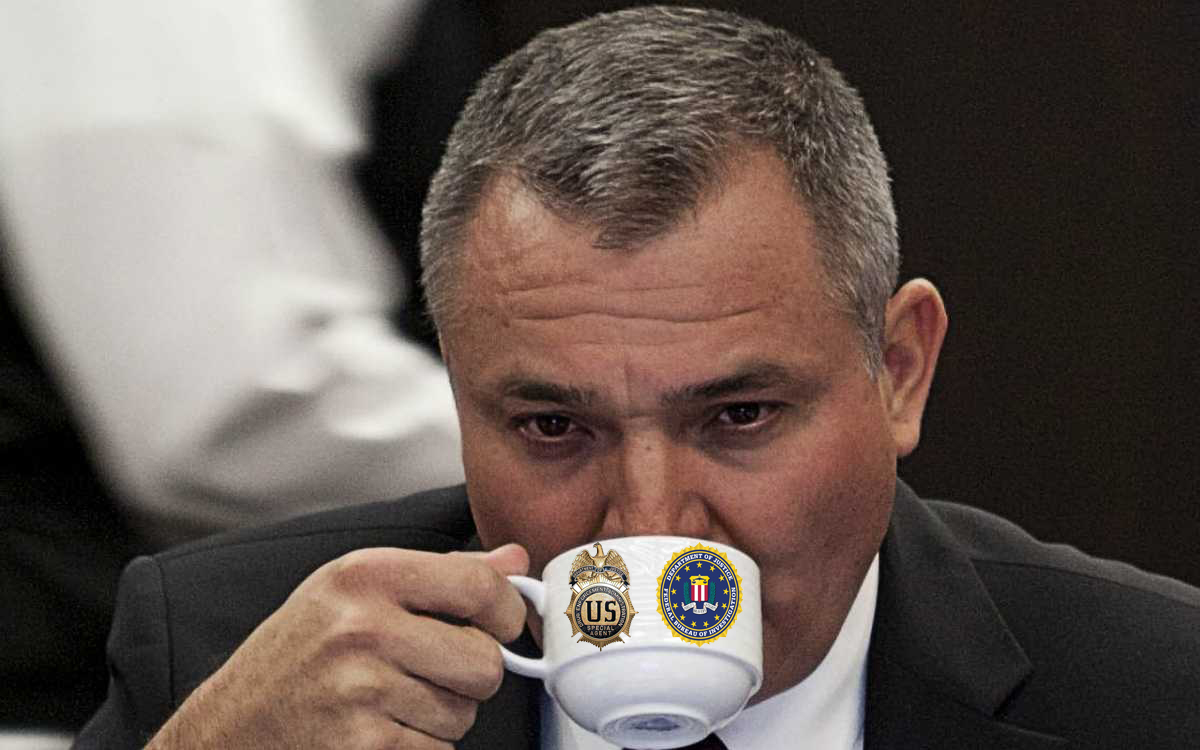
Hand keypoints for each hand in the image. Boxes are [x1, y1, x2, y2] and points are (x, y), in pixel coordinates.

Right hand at [146, 543, 528, 748]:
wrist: (227, 729)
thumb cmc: (295, 656)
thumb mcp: (353, 592)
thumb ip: (440, 574)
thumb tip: (513, 562)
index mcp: (365, 576)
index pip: (479, 587)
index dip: (508, 612)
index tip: (504, 624)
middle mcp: (362, 627)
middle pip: (484, 661)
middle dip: (471, 675)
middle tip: (432, 671)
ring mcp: (361, 691)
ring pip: (463, 713)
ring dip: (441, 716)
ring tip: (389, 700)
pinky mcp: (362, 746)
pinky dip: (417, 748)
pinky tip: (376, 731)